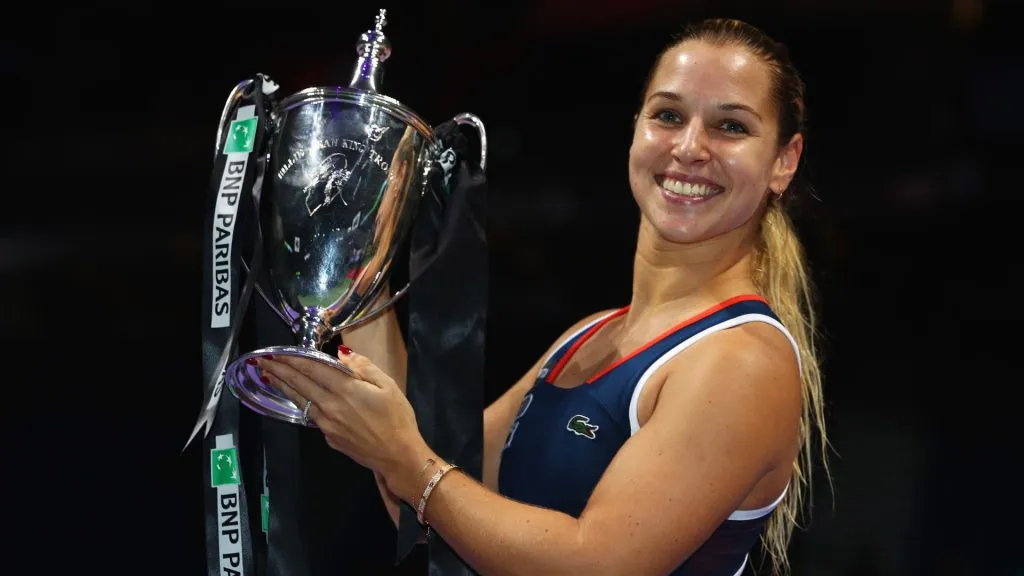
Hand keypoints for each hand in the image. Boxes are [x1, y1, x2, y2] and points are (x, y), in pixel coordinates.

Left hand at [257, 346, 430, 495]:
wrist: (397, 456)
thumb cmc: (398, 419)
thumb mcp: (388, 385)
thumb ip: (364, 367)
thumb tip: (342, 354)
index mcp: (345, 390)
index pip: (312, 369)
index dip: (293, 359)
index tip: (276, 352)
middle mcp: (330, 406)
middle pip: (300, 384)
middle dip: (279, 371)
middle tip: (261, 361)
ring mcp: (327, 424)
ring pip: (300, 401)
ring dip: (283, 387)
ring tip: (269, 376)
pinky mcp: (329, 437)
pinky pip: (311, 416)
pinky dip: (300, 403)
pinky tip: (297, 398)